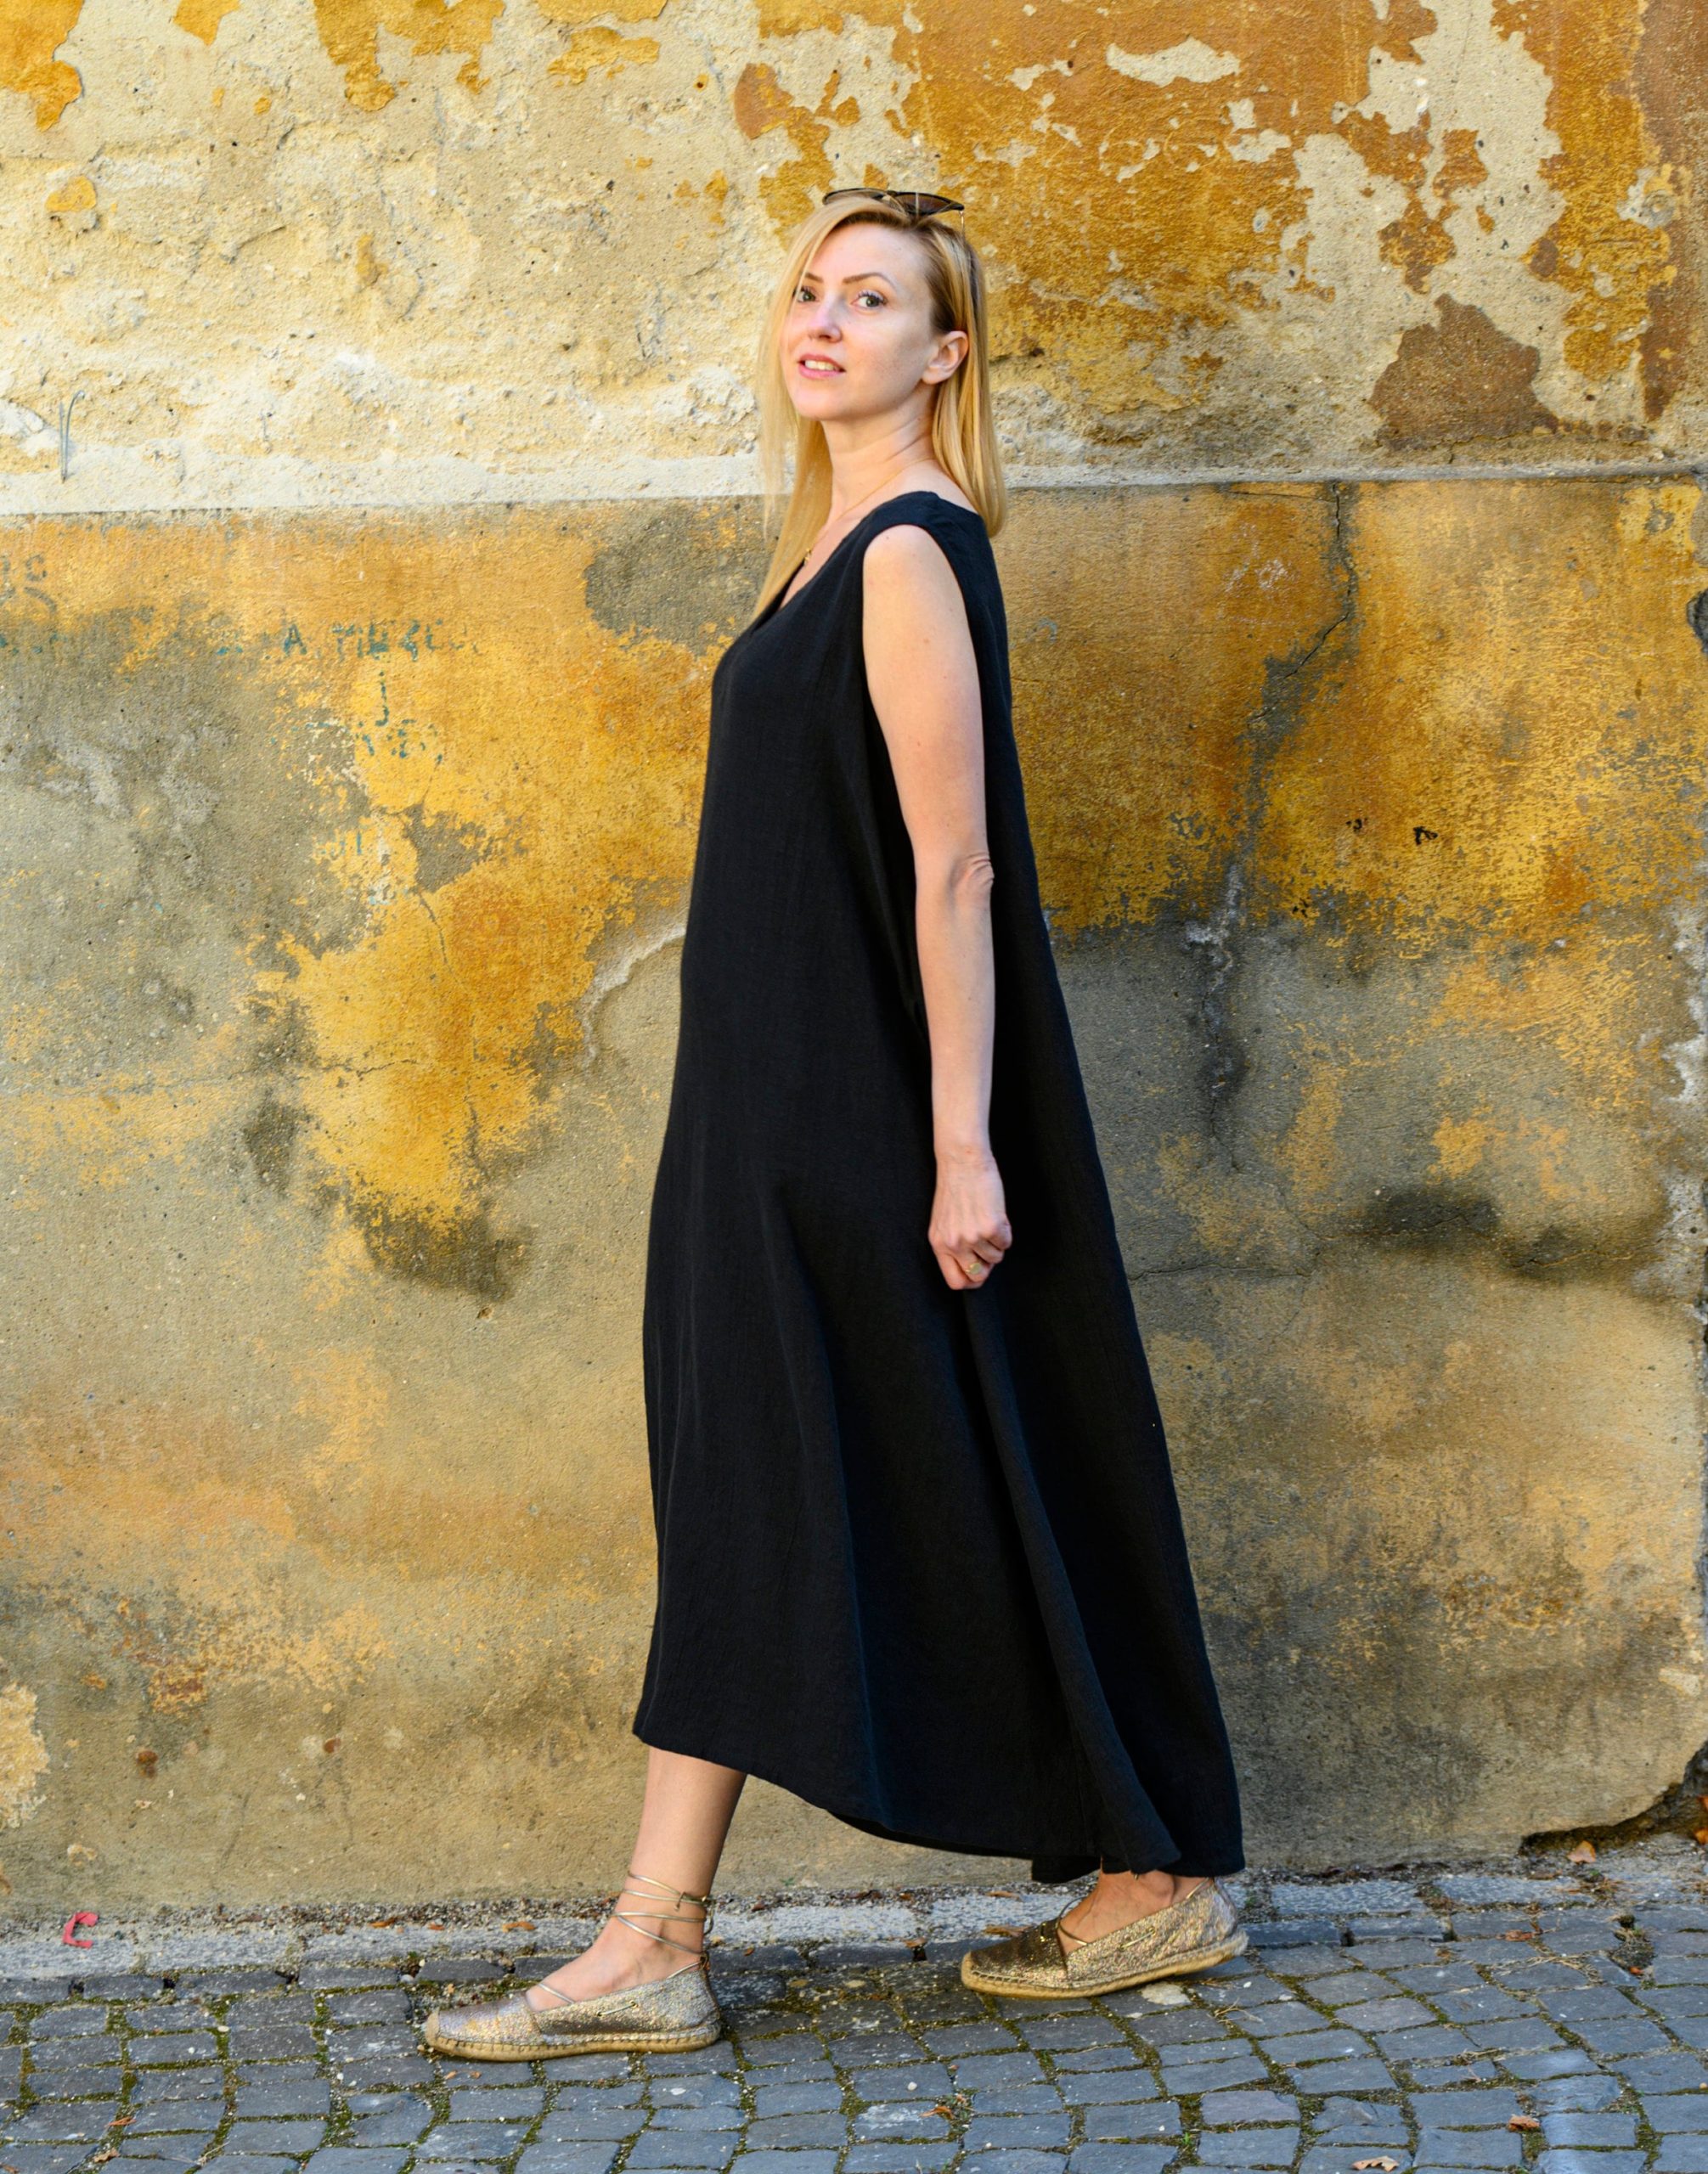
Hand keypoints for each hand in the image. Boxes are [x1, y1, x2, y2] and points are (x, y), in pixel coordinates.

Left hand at [929, 1146, 1011, 1291]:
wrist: (962, 1162)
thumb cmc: (955, 1188)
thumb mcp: (944, 1221)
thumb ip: (953, 1244)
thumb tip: (975, 1267)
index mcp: (939, 1244)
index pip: (955, 1281)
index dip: (972, 1281)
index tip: (981, 1272)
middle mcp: (954, 1244)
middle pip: (978, 1275)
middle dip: (988, 1265)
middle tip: (990, 1247)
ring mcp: (972, 1237)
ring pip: (996, 1258)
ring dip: (998, 1243)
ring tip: (990, 1222)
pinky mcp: (991, 1227)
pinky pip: (1006, 1242)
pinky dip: (1006, 1231)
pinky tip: (997, 1214)